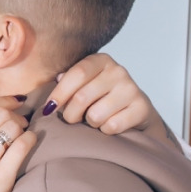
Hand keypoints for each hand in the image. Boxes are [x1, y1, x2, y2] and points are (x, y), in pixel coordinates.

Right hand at [0, 95, 36, 191]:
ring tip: (22, 136)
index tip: (15, 103)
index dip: (4, 100)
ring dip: (23, 128)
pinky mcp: (0, 175)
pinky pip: (22, 144)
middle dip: (15, 115)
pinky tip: (29, 142)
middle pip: (0, 113)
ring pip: (12, 126)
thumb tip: (2, 106)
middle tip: (21, 123)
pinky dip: (30, 139)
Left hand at [43, 53, 160, 135]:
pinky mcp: (141, 107)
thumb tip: (56, 79)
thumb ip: (66, 81)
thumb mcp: (81, 85)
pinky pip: (112, 126)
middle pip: (82, 97)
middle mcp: (118, 71)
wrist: (133, 110)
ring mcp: (131, 88)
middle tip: (72, 118)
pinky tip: (109, 123)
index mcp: (100, 61)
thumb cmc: (98, 97)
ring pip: (95, 115)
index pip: (77, 74)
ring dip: (90, 123)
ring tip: (94, 119)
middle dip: (71, 114)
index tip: (49, 108)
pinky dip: (106, 130)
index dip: (59, 93)